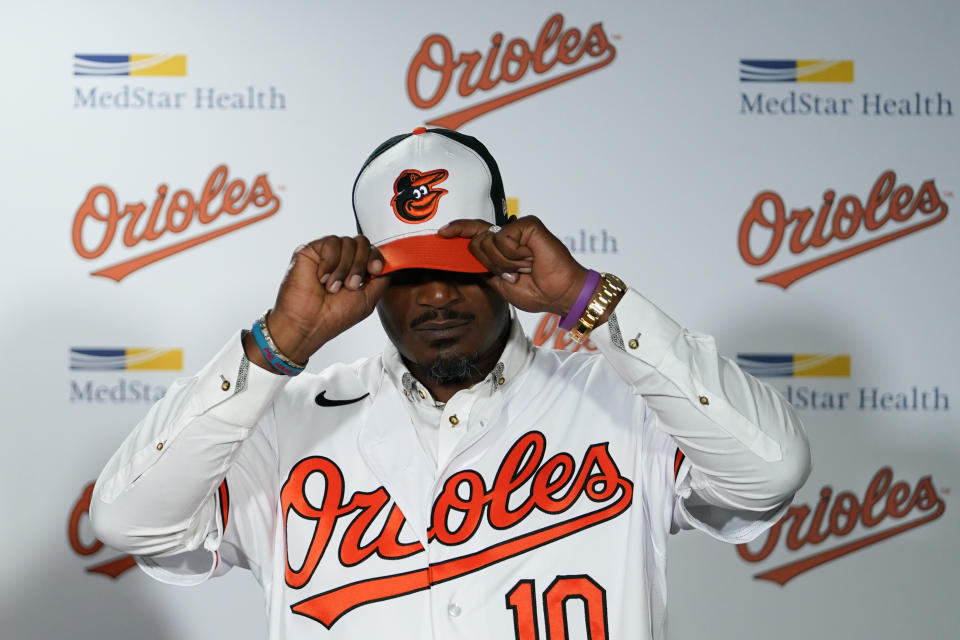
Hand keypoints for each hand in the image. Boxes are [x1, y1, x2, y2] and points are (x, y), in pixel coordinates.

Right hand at [247, 236, 388, 366]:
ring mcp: (327, 255)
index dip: (376, 257)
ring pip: (348, 242)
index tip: (375, 271)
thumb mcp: (368, 299)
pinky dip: (330, 262)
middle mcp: (343, 260)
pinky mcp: (311, 251)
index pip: (372, 251)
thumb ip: (381, 280)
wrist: (309, 323)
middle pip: (362, 243)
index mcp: (356, 270)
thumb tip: (387, 265)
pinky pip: (331, 243)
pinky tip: (322, 278)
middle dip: (360, 264)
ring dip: (344, 267)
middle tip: (351, 285)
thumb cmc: (334, 316)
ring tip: (333, 287)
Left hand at [438, 216, 588, 315]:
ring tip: (525, 267)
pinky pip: (504, 239)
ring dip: (504, 263)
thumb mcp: (500, 284)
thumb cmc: (536, 291)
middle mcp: (509, 235)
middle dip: (490, 263)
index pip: (476, 235)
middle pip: (477, 241)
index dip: (458, 230)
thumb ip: (483, 268)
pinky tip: (530, 259)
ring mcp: (519, 228)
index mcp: (502, 248)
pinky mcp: (529, 225)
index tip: (442, 232)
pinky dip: (513, 256)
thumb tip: (463, 258)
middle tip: (514, 273)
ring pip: (489, 241)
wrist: (559, 295)